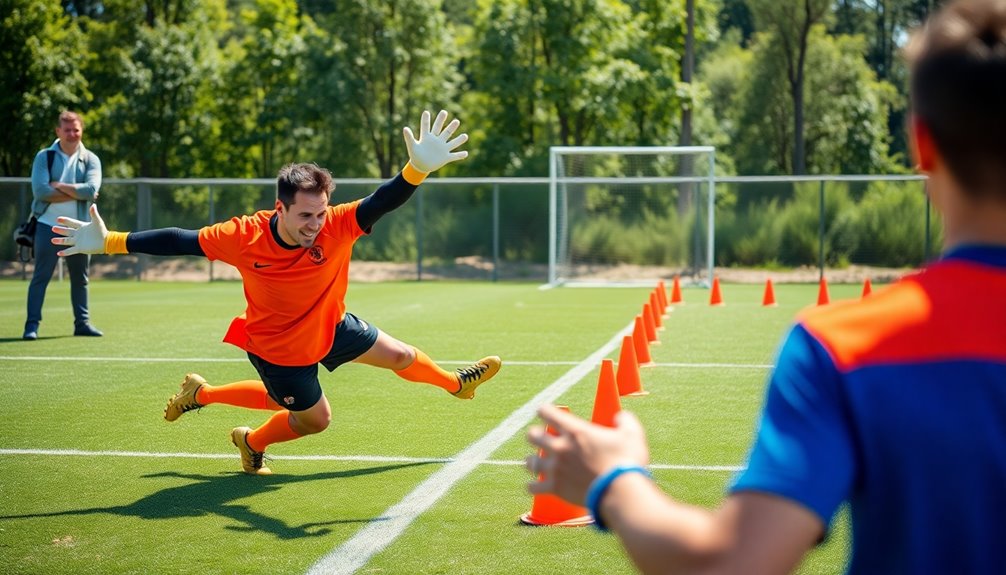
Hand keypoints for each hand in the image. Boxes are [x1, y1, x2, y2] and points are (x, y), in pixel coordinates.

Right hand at [52, 204, 108, 255]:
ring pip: (67, 241)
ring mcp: (78, 241)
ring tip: (52, 240)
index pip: (71, 223)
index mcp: (82, 227)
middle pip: (67, 231)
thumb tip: (93, 205)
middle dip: (60, 230)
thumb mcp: (97, 221)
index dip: (65, 221)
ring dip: (59, 241)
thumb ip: (94, 213)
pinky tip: (59, 254)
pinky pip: (71, 251)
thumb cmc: (102, 231)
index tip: (58, 219)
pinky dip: (65, 252)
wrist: (107, 242)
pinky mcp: (80, 248)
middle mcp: (79, 234)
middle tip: (53, 228)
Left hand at [403, 110, 468, 172]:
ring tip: (465, 136)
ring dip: (459, 140)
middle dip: (446, 123)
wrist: (420, 166)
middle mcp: (436, 140)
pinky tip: (466, 153)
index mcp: (427, 137)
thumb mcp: (412, 146)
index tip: (426, 112)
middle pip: (443, 130)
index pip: (427, 127)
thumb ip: (409, 137)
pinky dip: (460, 155)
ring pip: (452, 142)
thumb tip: (405, 128)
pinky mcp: (445, 157)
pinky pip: (454, 156)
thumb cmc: (415, 155)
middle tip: (445, 113)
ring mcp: (442, 148)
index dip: (426, 120)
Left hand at [526, 405, 649, 505]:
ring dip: (532, 461)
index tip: (548, 414)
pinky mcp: (556, 489)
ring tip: (536, 463)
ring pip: (530, 462)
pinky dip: (533, 486)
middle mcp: (560, 447)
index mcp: (575, 430)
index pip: (546, 412)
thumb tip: (621, 417)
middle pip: (532, 436)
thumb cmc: (627, 462)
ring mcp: (556, 469)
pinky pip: (534, 487)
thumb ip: (625, 420)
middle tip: (541, 438)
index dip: (545, 411)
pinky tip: (533, 486)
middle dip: (535, 435)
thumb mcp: (632, 434)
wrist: (622, 493)